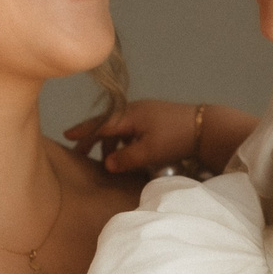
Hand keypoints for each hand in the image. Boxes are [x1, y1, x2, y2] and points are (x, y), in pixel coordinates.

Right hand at [65, 99, 205, 173]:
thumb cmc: (175, 138)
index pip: (99, 123)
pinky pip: (132, 129)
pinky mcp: (156, 118)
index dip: (82, 130)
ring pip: (120, 128)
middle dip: (93, 138)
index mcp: (129, 115)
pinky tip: (128, 153)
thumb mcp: (148, 152)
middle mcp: (134, 110)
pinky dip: (124, 141)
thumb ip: (125, 158)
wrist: (206, 126)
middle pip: (107, 124)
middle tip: (79, 151)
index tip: (66, 135)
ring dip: (111, 143)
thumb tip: (107, 163)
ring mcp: (146, 112)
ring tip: (107, 161)